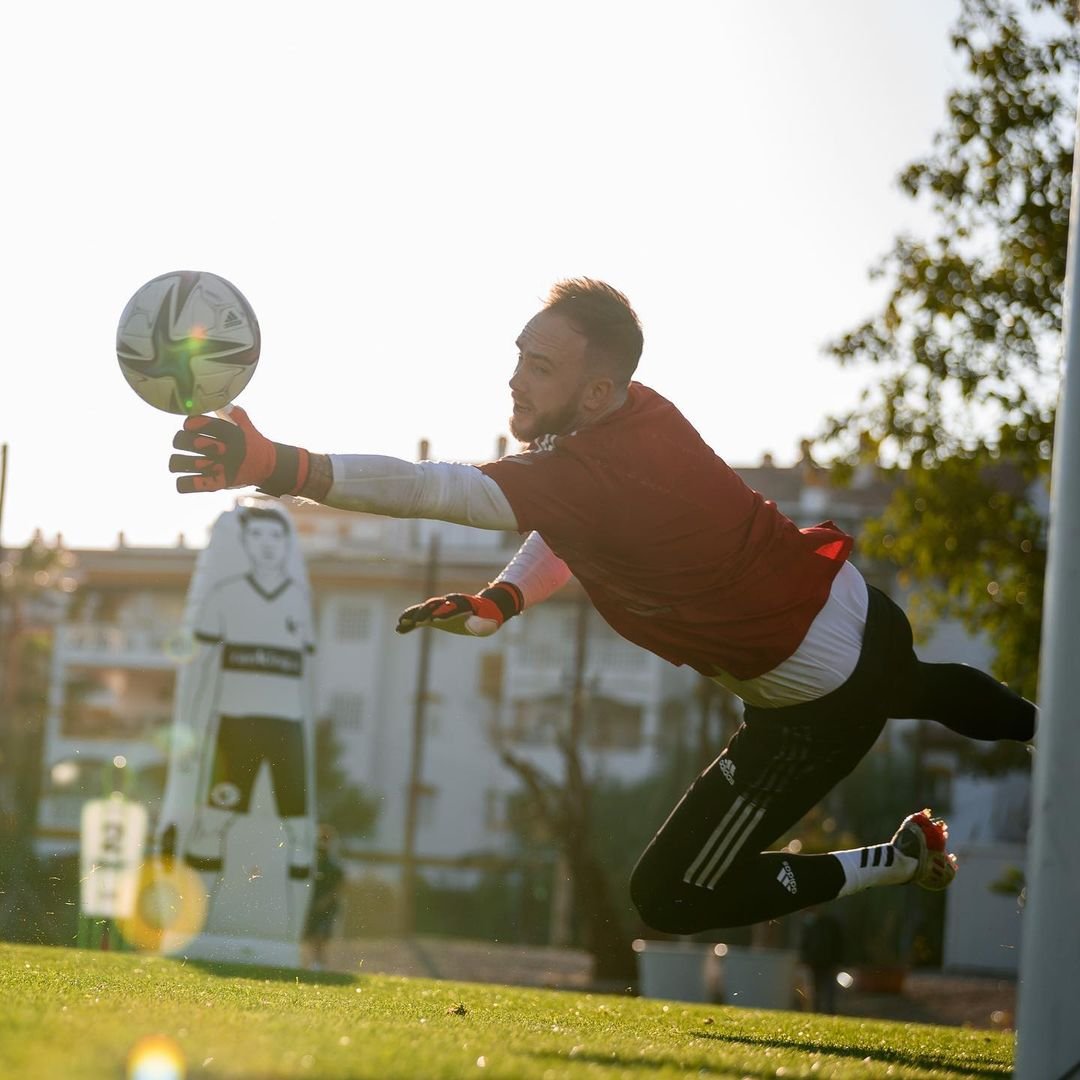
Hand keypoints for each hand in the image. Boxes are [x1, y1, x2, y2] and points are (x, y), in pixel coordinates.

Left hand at [168, 406, 308, 494]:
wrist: (268, 468)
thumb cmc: (253, 445)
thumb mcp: (248, 427)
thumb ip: (235, 414)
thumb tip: (223, 404)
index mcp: (229, 433)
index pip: (199, 424)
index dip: (190, 424)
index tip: (190, 426)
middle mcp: (222, 450)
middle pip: (184, 441)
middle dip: (179, 441)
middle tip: (183, 444)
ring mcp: (218, 468)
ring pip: (179, 462)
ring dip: (176, 462)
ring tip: (181, 462)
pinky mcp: (216, 484)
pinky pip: (187, 484)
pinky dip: (183, 483)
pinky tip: (185, 479)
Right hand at [396, 582, 523, 636]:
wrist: (481, 611)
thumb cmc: (486, 617)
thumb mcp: (488, 622)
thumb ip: (482, 625)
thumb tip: (475, 627)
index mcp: (463, 603)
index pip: (452, 606)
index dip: (444, 612)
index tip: (436, 619)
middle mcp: (449, 603)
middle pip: (434, 604)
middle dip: (425, 612)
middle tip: (415, 620)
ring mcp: (440, 608)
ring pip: (424, 609)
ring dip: (413, 615)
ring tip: (400, 622)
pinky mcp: (434, 615)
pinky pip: (420, 618)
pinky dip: (410, 622)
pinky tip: (399, 629)